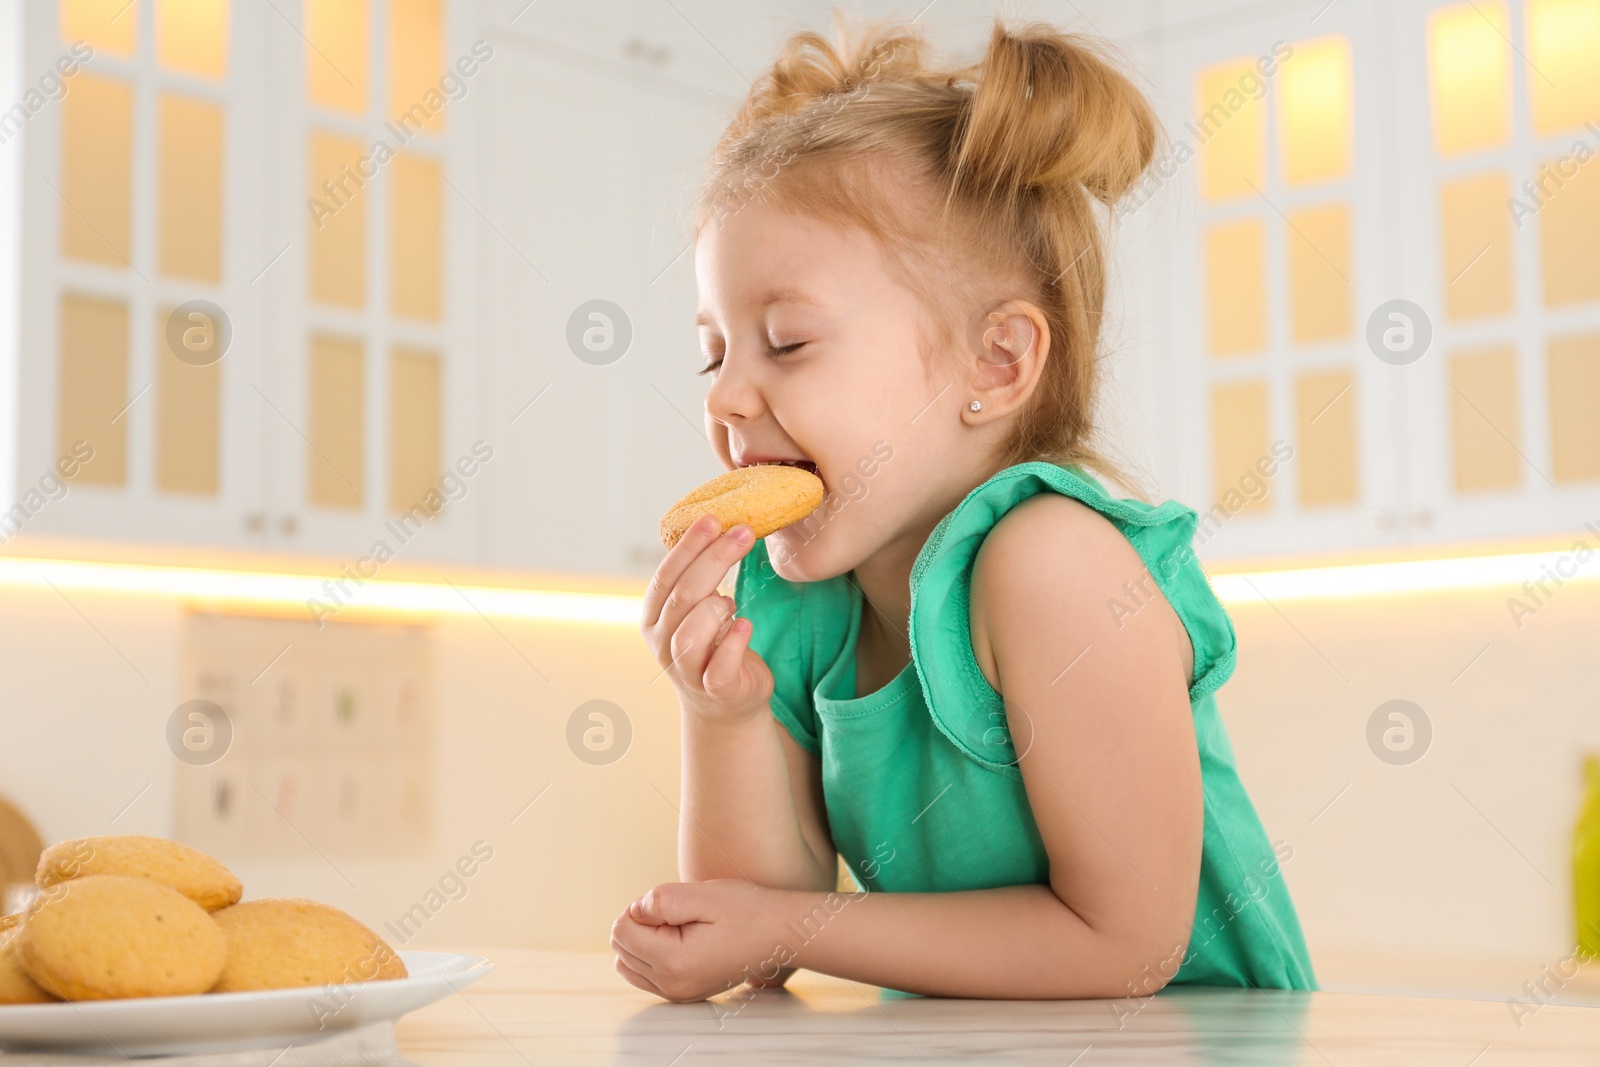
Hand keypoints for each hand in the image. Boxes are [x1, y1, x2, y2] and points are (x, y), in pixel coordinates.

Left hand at [610, 880, 790, 1001]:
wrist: (779, 934)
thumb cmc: (746, 911)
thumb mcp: (704, 894)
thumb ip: (661, 901)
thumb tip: (634, 911)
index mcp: (674, 962)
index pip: (621, 931)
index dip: (641, 907)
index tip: (673, 904)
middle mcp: (672, 986)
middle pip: (621, 948)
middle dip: (640, 923)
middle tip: (677, 914)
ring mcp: (677, 994)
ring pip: (627, 963)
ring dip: (643, 939)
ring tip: (679, 926)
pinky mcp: (682, 993)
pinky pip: (643, 975)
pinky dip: (651, 954)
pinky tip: (679, 940)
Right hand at [641, 515, 773, 722]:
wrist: (725, 702)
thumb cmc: (715, 644)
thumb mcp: (699, 608)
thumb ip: (700, 577)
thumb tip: (722, 525)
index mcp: (654, 616)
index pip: (666, 575)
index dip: (688, 547)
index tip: (713, 519)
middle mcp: (662, 642)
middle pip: (683, 597)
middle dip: (714, 559)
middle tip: (743, 532)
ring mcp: (686, 670)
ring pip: (690, 635)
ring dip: (715, 608)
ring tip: (732, 600)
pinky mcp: (715, 689)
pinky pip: (719, 666)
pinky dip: (733, 644)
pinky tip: (745, 624)